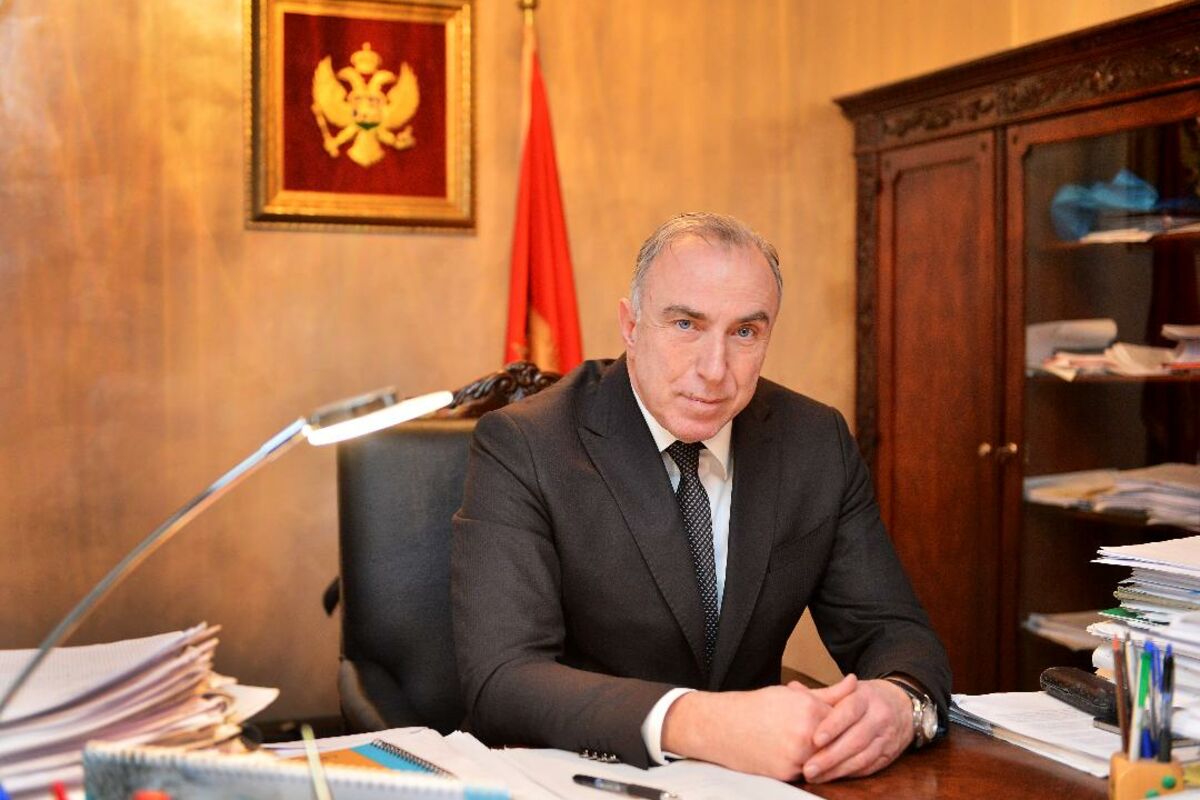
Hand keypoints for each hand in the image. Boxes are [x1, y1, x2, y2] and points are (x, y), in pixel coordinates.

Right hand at [660, 675, 857, 780]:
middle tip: (824, 735)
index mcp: (809, 708)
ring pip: (825, 759)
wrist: (722, 727)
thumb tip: (855, 682)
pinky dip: (807, 765)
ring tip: (806, 744)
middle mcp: (806, 733)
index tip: (840, 720)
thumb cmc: (756, 707)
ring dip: (823, 754)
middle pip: (838, 741)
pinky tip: (794, 754)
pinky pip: (808, 771)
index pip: (845, 718)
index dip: (842, 720)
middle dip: (836, 739)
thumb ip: (829, 692)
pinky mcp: (788, 774)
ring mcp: (797, 756)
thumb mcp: (792, 694)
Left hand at [800, 676, 913, 782]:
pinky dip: (849, 774)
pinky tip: (832, 776)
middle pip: (855, 739)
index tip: (815, 739)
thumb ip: (822, 693)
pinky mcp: (888, 755)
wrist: (902, 705)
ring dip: (838, 769)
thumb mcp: (848, 689)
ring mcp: (886, 737)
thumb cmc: (866, 698)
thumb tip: (793, 689)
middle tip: (808, 767)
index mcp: (865, 697)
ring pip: (863, 757)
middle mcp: (879, 717)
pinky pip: (868, 767)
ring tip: (816, 776)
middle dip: (830, 756)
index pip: (849, 711)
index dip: (832, 726)